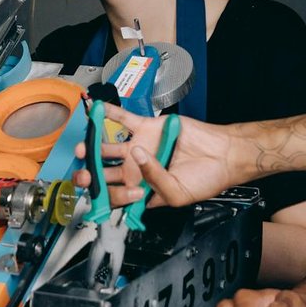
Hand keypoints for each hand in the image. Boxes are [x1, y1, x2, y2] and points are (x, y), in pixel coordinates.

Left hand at [75, 105, 248, 208]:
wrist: (222, 155)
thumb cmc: (205, 179)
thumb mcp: (178, 193)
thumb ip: (155, 179)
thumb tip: (139, 157)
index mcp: (142, 190)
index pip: (116, 195)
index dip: (107, 196)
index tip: (104, 196)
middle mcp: (136, 170)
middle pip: (105, 172)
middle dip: (90, 174)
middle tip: (83, 174)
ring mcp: (139, 147)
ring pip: (108, 147)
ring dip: (93, 146)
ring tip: (83, 147)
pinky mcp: (146, 128)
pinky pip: (123, 120)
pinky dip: (110, 114)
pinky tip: (97, 110)